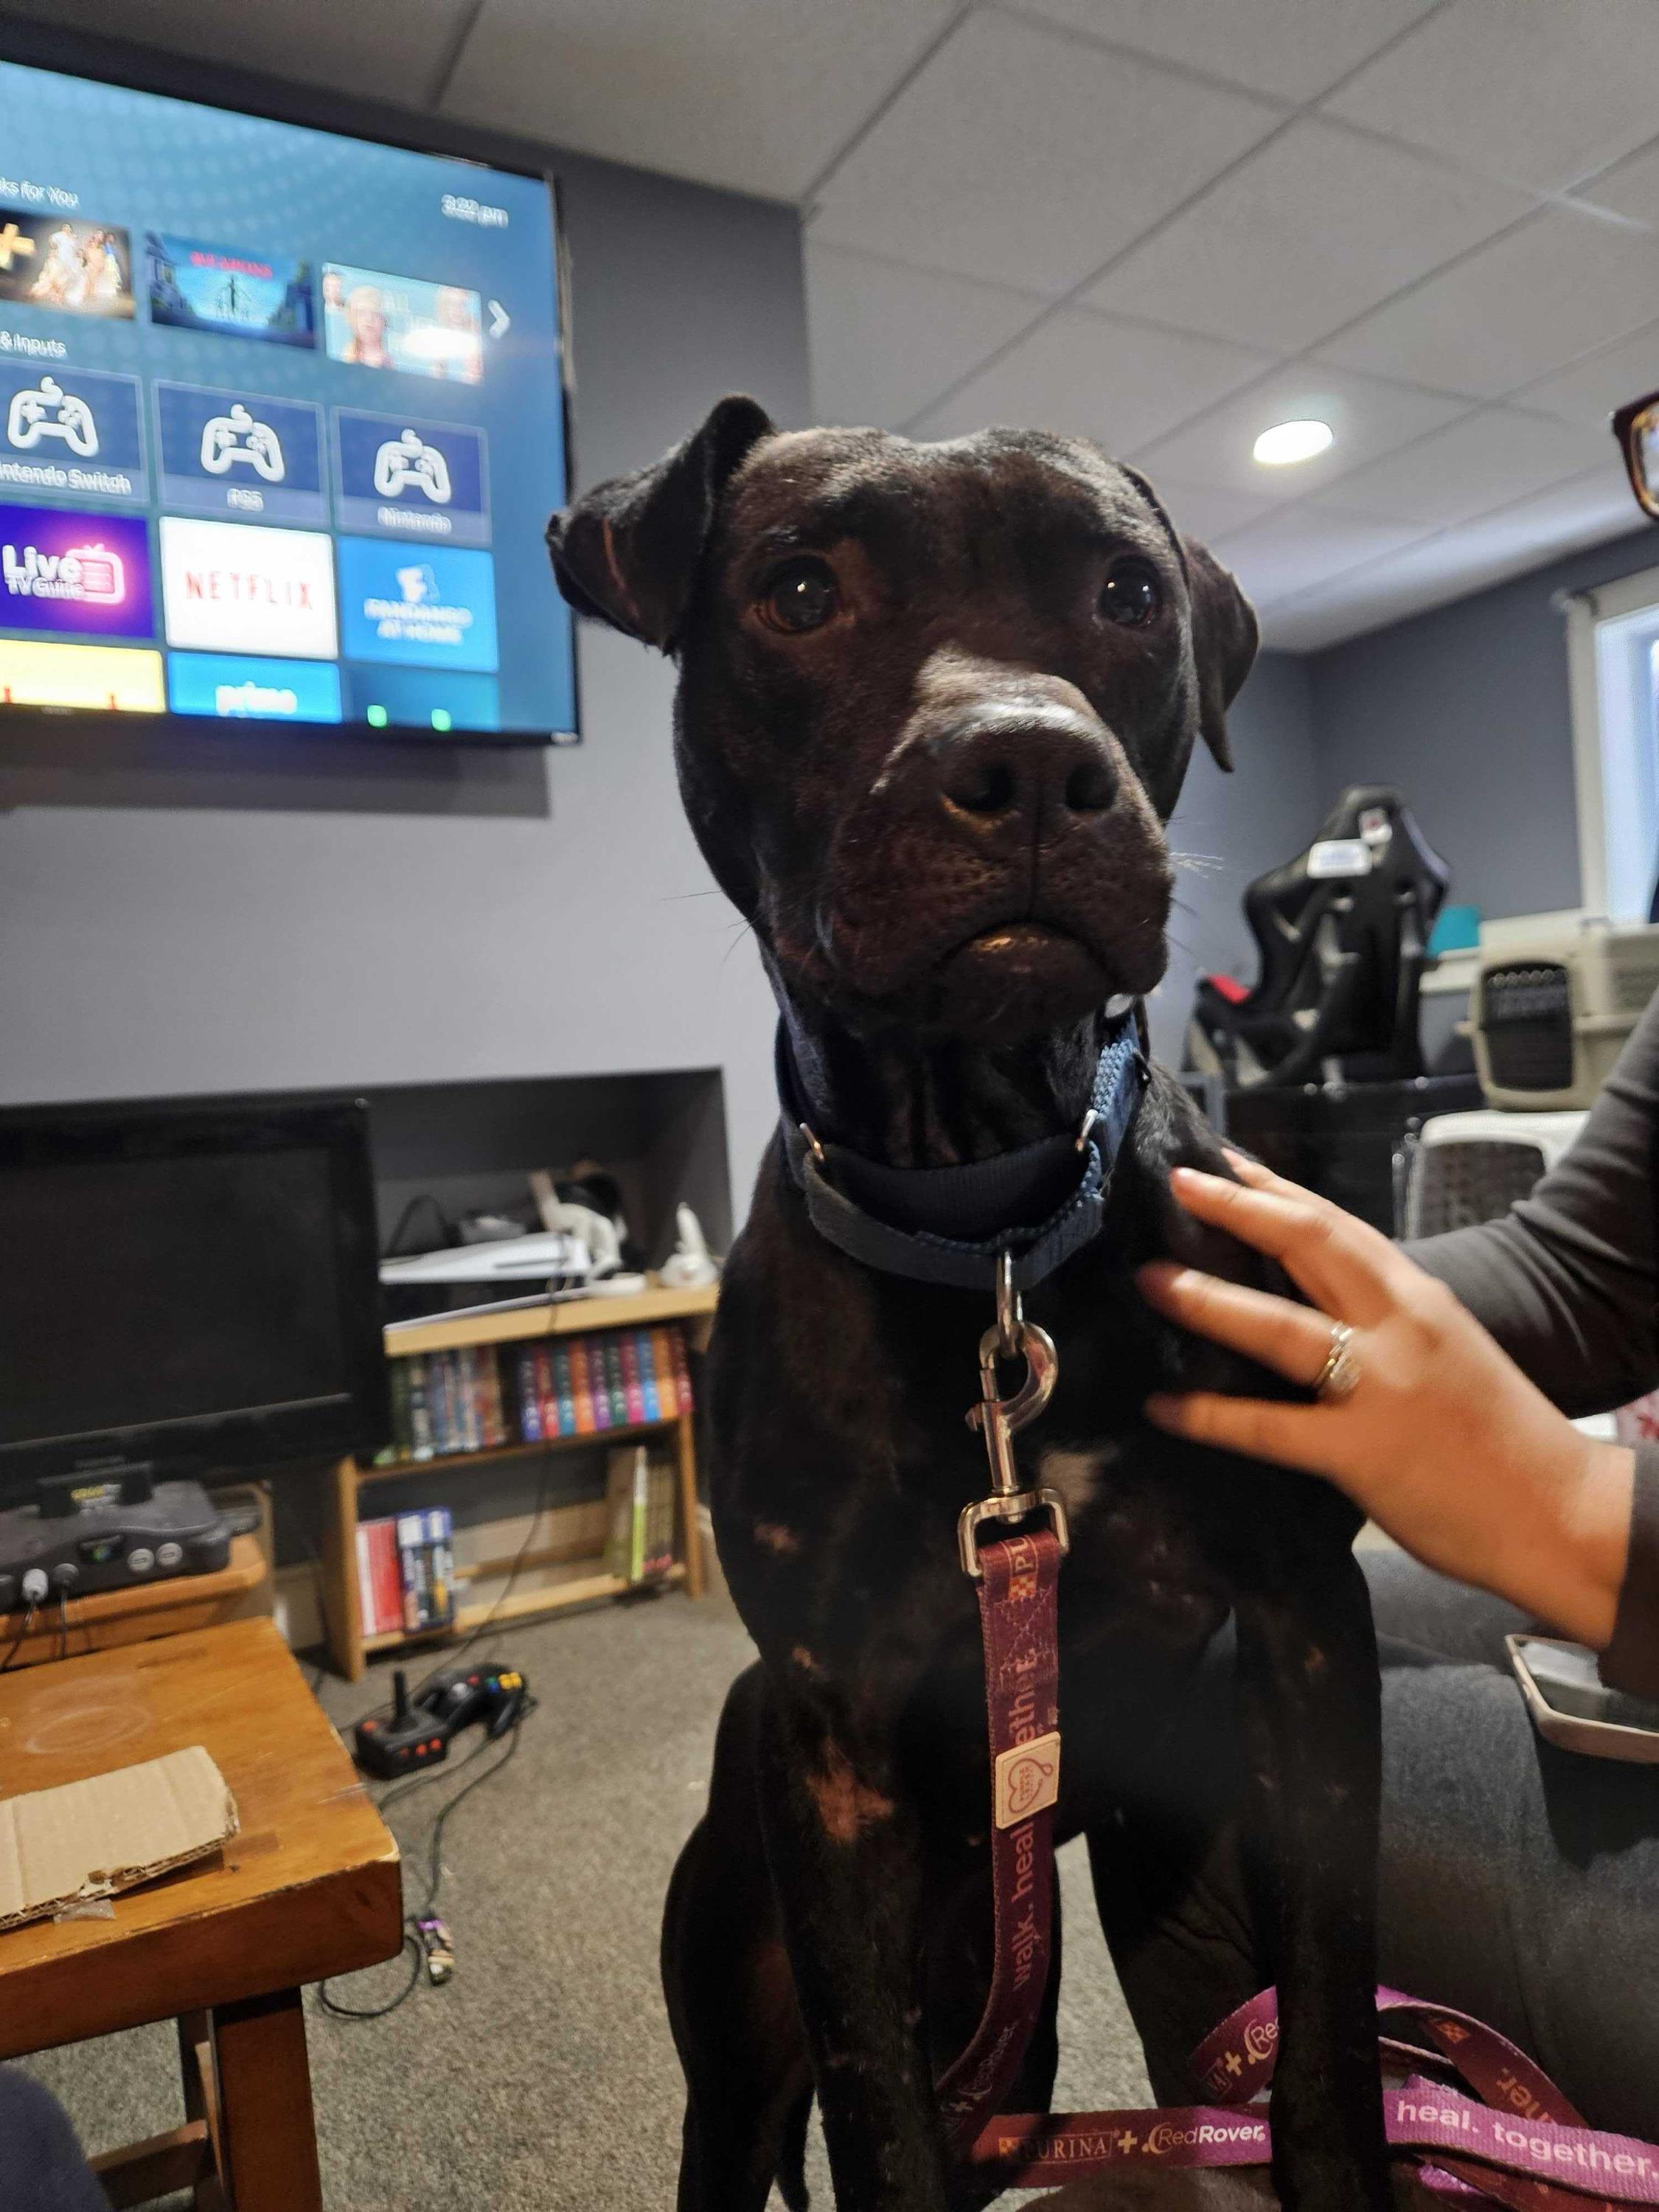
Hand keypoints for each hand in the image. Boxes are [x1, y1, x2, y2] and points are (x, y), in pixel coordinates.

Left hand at [1138, 1153, 1634, 1649]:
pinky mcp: (1362, 1451)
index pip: (1337, 1224)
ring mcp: (1380, 1387)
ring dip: (1206, 1300)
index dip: (1274, 1189)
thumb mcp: (1447, 1350)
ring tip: (1150, 1280)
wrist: (1563, 1512)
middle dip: (1237, 1207)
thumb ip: (1384, 1321)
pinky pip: (1267, 1427)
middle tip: (1177, 1183)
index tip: (1224, 1159)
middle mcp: (1399, 1326)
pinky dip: (1209, 1416)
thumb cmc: (1501, 1436)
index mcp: (1420, 1298)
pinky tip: (1163, 1407)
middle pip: (1307, 1245)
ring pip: (1278, 1326)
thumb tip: (1313, 1301)